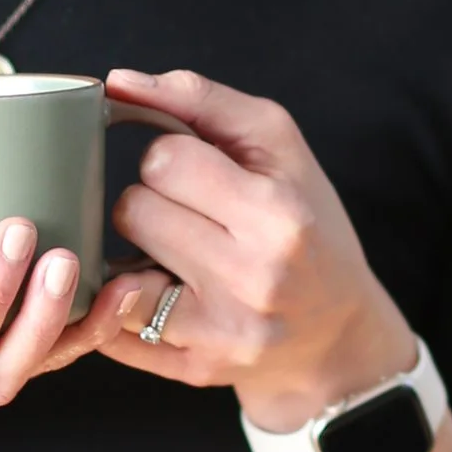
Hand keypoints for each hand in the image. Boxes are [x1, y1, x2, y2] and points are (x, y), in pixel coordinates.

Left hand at [92, 67, 414, 426]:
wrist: (337, 334)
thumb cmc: (306, 225)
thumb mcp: (279, 148)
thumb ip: (200, 101)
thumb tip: (117, 82)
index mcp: (278, 214)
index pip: (164, 157)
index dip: (168, 157)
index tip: (194, 173)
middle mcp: (253, 276)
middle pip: (133, 209)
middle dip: (148, 204)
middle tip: (185, 217)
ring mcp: (222, 331)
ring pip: (115, 270)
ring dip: (132, 257)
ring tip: (172, 255)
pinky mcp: (196, 369)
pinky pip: (114, 326)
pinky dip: (123, 305)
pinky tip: (158, 294)